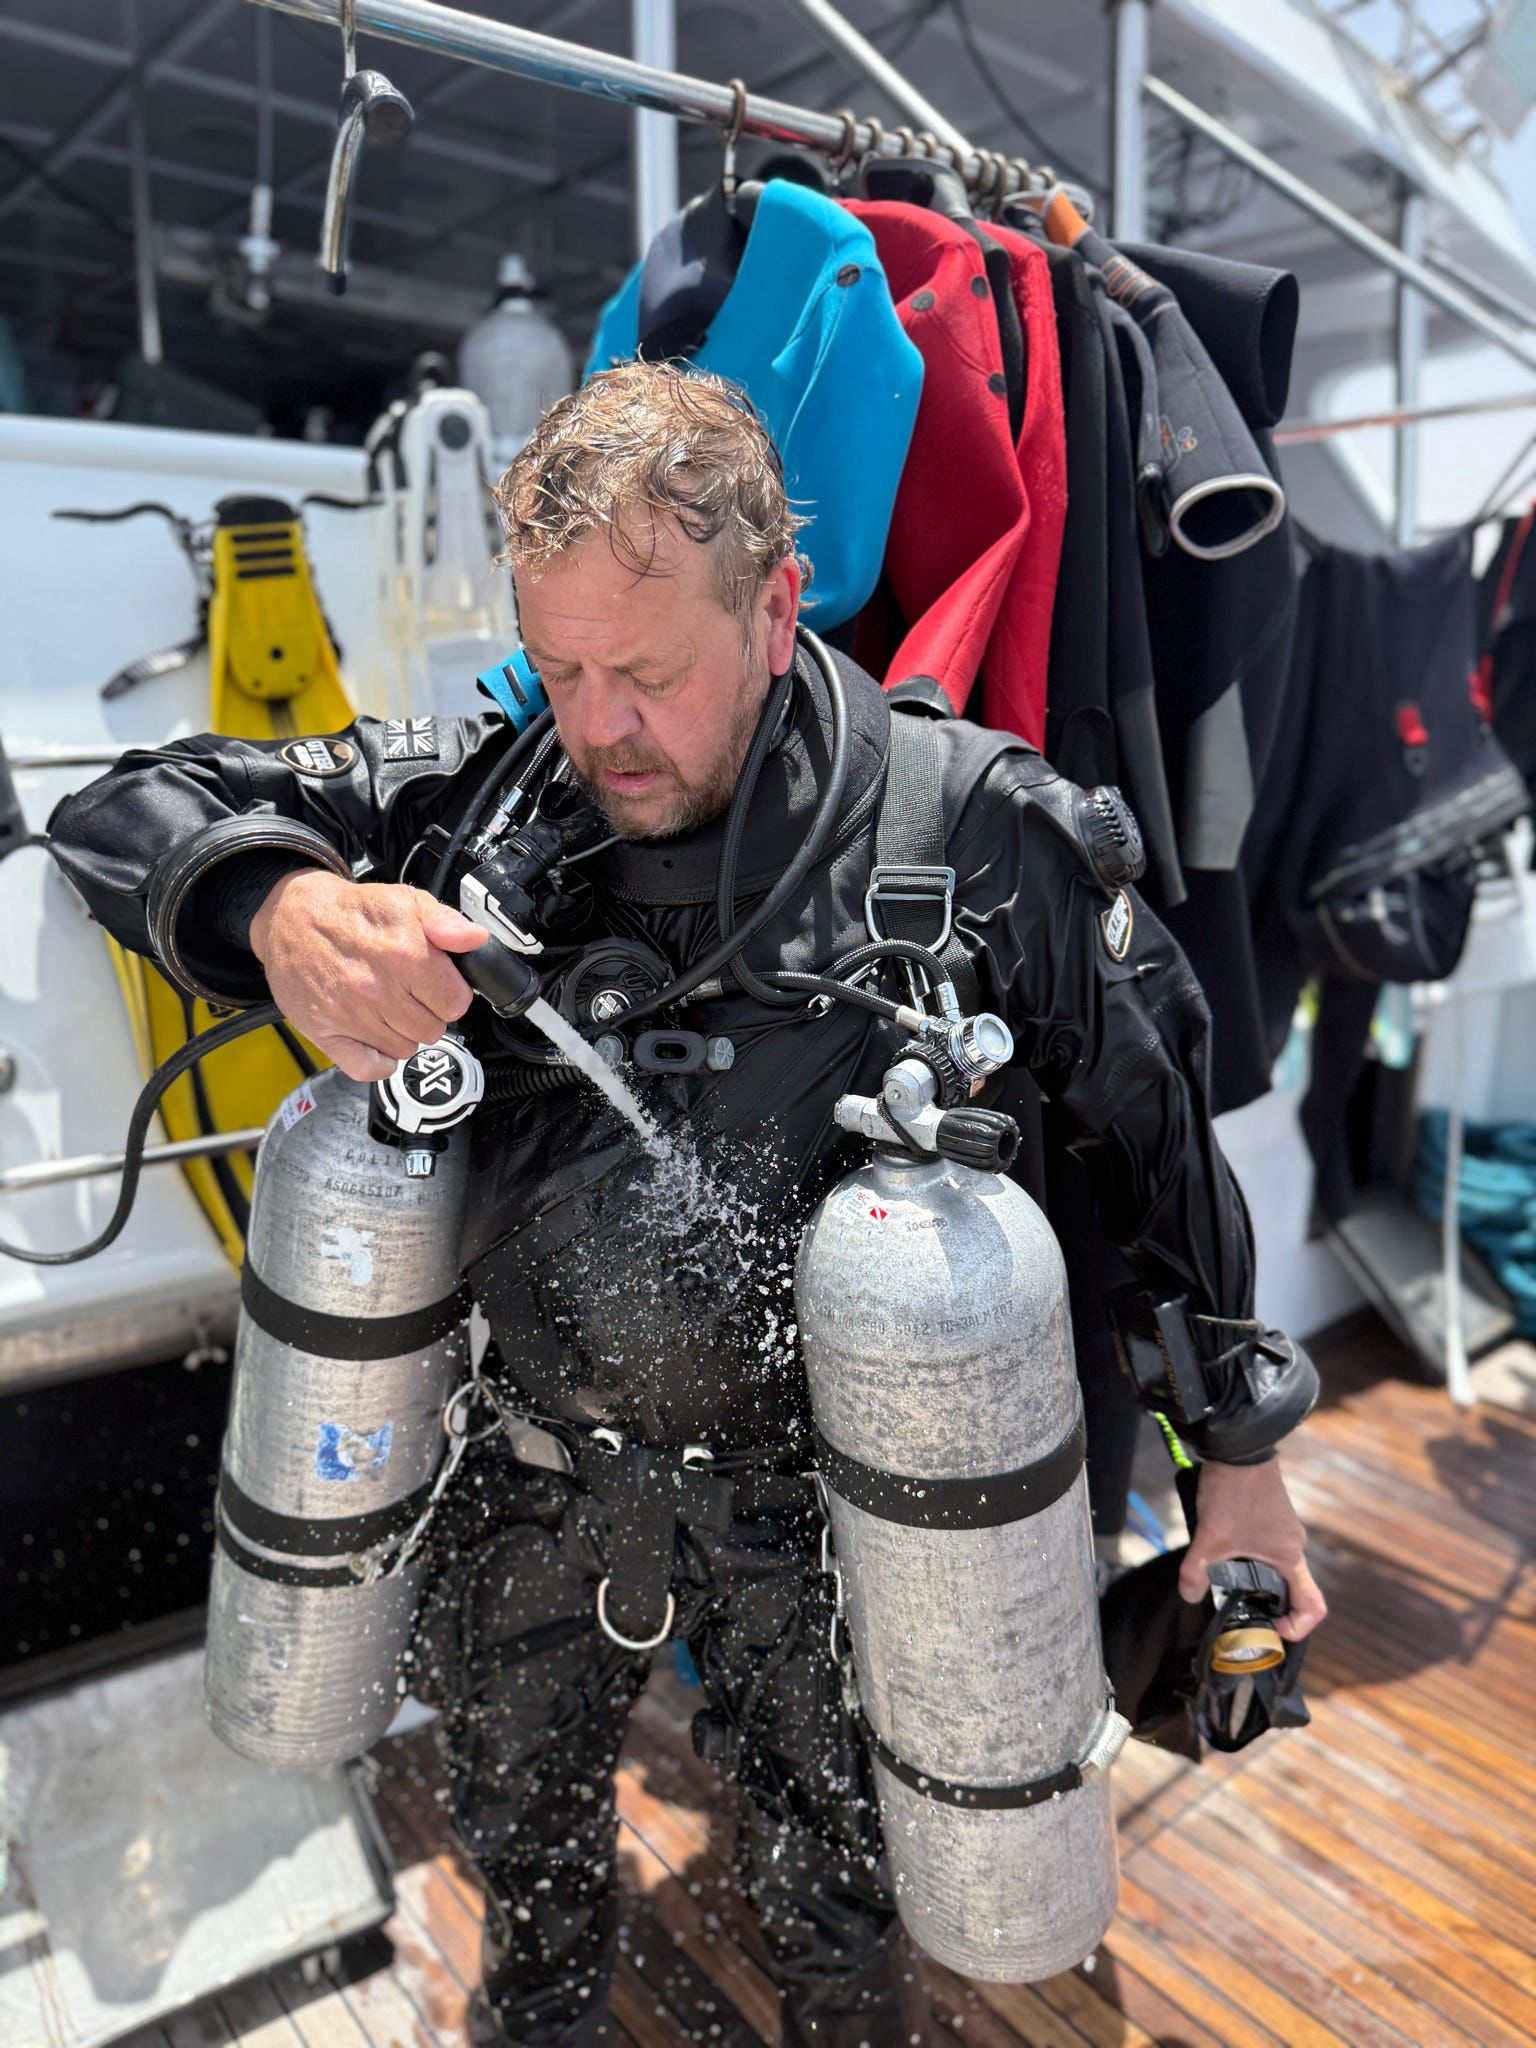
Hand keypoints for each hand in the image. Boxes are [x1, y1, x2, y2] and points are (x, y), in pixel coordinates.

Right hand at [249, 869, 487, 1082]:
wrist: (291, 918)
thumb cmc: (351, 912)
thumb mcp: (404, 901)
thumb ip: (446, 922)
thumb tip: (475, 938)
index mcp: (404, 955)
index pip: (456, 1003)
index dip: (451, 994)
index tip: (439, 986)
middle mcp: (378, 989)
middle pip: (432, 1030)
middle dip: (428, 1013)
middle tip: (411, 994)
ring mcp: (350, 1015)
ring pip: (404, 1049)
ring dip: (402, 1033)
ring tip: (388, 1007)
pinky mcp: (325, 1032)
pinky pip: (368, 1068)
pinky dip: (377, 1059)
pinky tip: (375, 1036)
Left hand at [1178, 1456, 1326, 1642]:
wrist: (1239, 1447)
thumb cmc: (1234, 1490)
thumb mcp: (1209, 1535)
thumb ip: (1197, 1571)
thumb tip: (1189, 1595)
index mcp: (1289, 1558)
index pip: (1313, 1606)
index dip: (1298, 1627)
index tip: (1271, 1628)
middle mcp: (1294, 1546)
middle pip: (1291, 1591)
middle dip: (1267, 1605)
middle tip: (1238, 1608)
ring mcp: (1285, 1531)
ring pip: (1277, 1569)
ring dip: (1256, 1580)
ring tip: (1225, 1577)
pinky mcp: (1273, 1518)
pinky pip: (1268, 1550)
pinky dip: (1251, 1559)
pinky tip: (1224, 1551)